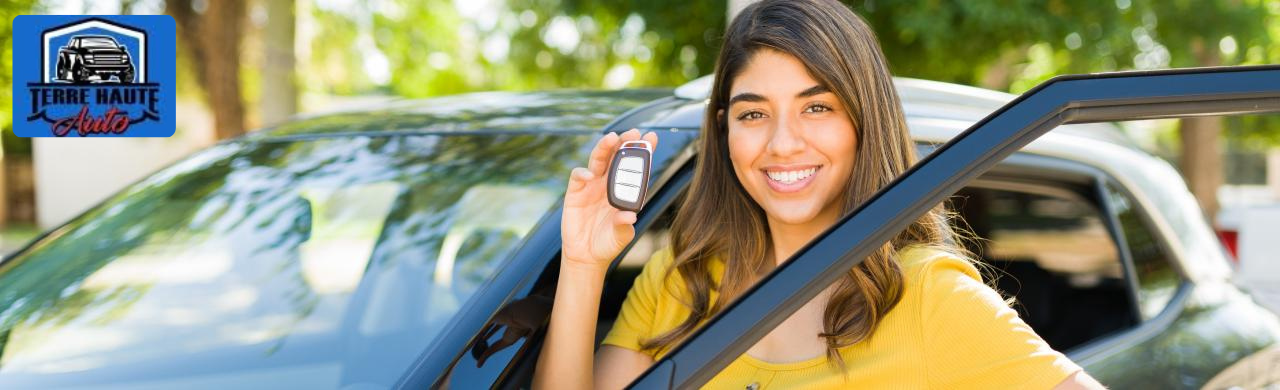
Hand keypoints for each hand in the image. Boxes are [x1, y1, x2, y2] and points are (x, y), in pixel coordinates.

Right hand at [560, 128, 658, 269]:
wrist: (586, 256)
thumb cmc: (608, 243)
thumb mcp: (620, 237)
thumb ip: (624, 226)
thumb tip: (629, 216)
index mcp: (625, 190)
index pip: (635, 166)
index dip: (643, 150)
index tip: (651, 136)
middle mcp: (609, 184)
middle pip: (616, 157)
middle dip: (624, 143)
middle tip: (632, 133)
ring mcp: (591, 186)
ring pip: (597, 160)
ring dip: (604, 148)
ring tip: (612, 138)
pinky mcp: (575, 193)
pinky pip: (578, 177)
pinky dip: (582, 173)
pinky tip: (589, 176)